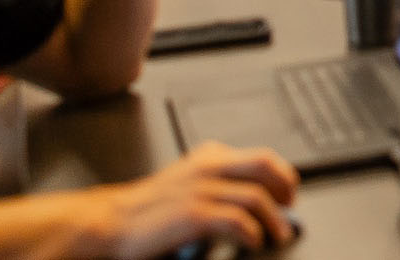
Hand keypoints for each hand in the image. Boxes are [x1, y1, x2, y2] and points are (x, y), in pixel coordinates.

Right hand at [97, 141, 298, 256]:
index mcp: (208, 157)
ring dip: (274, 219)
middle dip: (285, 187)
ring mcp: (201, 189)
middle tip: (290, 209)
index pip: (260, 157)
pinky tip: (252, 242)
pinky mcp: (193, 214)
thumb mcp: (186, 181)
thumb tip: (253, 198)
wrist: (110, 221)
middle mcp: (208, 167)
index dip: (282, 176)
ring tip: (278, 235)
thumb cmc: (146, 209)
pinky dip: (251, 233)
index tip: (288, 194)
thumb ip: (216, 181)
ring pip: (255, 196)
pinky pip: (236, 221)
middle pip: (264, 166)